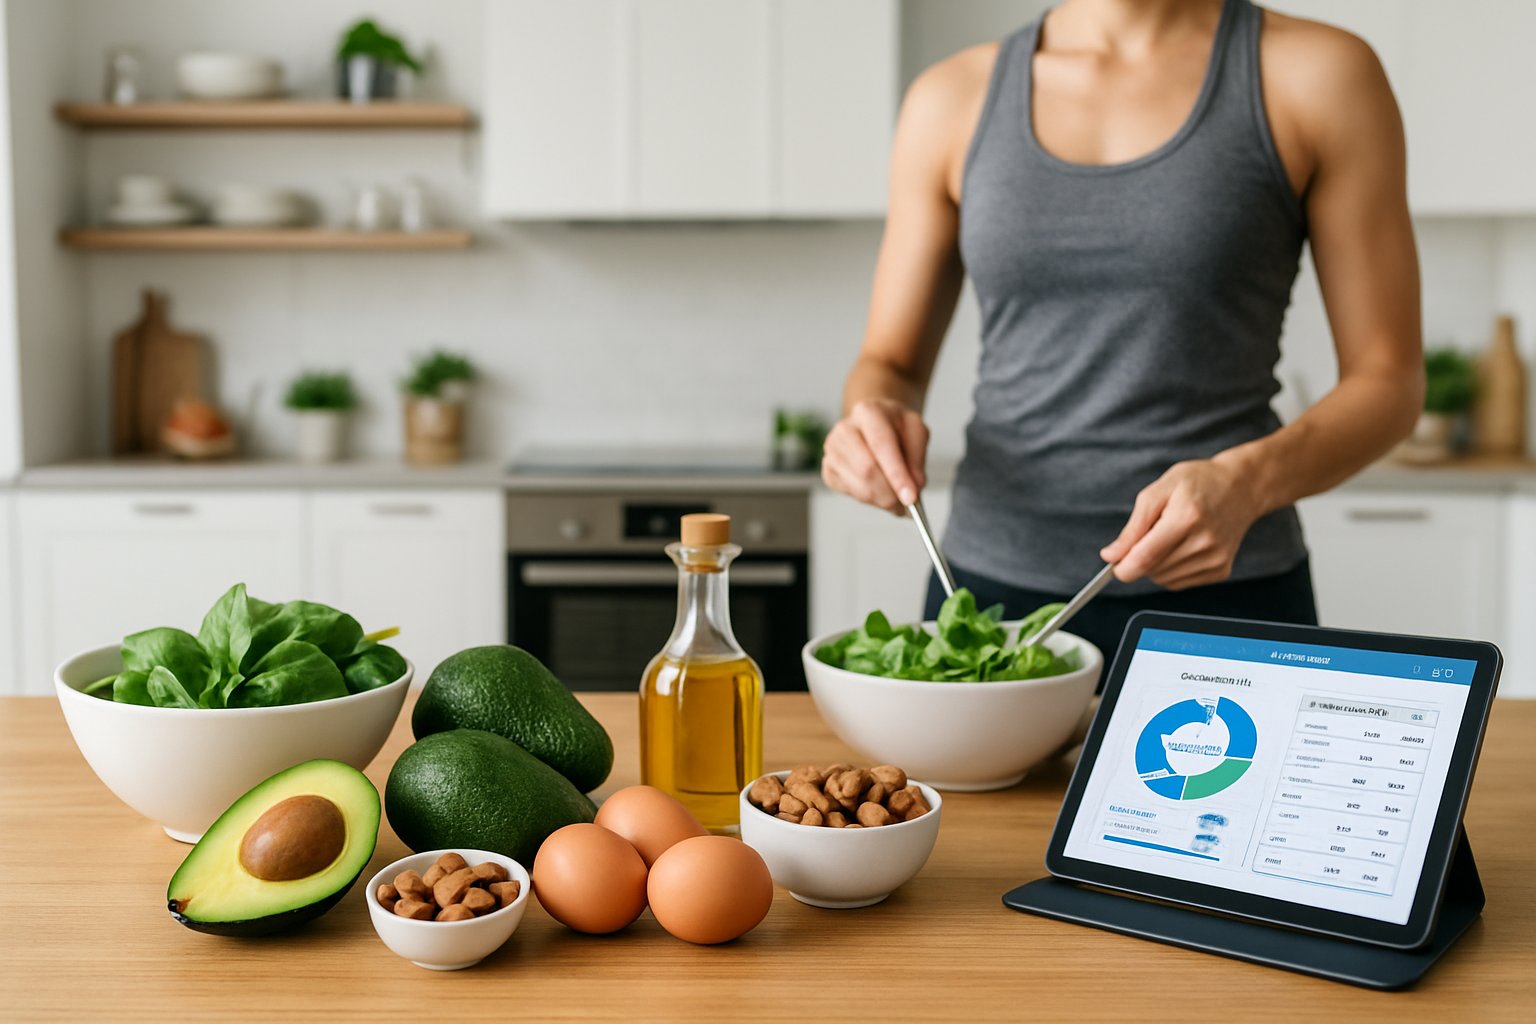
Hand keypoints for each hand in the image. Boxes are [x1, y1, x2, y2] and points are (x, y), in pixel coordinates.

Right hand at [820, 398, 929, 512]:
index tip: (911, 498)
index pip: (881, 444)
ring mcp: (832, 450)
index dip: (897, 474)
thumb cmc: (895, 427)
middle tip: (907, 504)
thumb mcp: (916, 431)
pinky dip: (870, 500)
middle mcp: (844, 429)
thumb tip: (915, 485)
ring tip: (897, 498)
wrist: (875, 424)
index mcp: (868, 412)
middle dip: (890, 493)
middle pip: (866, 469)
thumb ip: (918, 457)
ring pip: (858, 486)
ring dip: (882, 499)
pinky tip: (880, 491)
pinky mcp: (828, 470)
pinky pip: (851, 493)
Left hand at [1100, 459, 1265, 589]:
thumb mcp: (1158, 491)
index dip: (1122, 567)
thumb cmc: (1198, 483)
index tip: (1113, 563)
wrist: (1241, 488)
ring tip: (1170, 536)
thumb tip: (1111, 556)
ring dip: (1156, 565)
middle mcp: (1204, 543)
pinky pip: (1179, 583)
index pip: (1144, 558)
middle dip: (1139, 559)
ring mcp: (1215, 559)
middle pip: (1152, 571)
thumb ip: (1133, 527)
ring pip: (1164, 580)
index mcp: (1186, 518)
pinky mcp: (1221, 571)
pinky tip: (1182, 546)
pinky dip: (1171, 569)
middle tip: (1150, 534)